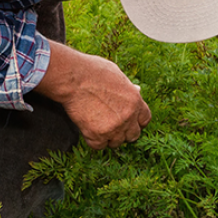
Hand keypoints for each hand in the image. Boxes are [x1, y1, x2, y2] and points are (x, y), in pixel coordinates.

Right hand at [35, 45, 150, 149]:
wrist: (72, 78)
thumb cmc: (92, 71)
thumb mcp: (117, 74)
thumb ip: (128, 87)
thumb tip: (136, 90)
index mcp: (135, 100)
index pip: (145, 120)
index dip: (136, 122)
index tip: (128, 122)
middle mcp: (128, 117)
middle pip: (133, 135)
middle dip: (124, 132)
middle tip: (111, 126)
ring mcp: (114, 128)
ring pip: (116, 143)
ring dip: (108, 137)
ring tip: (97, 126)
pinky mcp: (97, 135)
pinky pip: (99, 146)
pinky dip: (93, 140)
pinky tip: (87, 129)